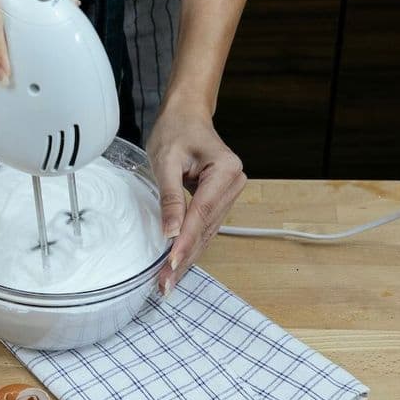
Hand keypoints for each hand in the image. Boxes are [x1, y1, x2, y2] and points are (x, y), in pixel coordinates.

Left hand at [146, 100, 245, 294]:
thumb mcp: (166, 161)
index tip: (169, 264)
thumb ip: (169, 197)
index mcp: (226, 170)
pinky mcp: (219, 200)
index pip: (201, 213)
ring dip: (187, 257)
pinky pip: (204, 227)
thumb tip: (171, 232)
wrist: (185, 115)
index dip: (185, 241)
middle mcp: (234, 184)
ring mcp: (229, 193)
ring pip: (206, 232)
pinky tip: (177, 264)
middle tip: (165, 284)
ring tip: (168, 282)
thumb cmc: (175, 131)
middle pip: (206, 228)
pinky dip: (191, 246)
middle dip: (184, 257)